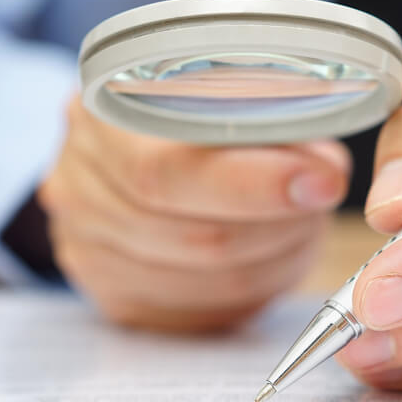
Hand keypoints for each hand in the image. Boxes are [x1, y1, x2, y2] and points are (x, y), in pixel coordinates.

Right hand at [39, 95, 349, 330]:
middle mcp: (78, 183)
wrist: (133, 147)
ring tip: (298, 225)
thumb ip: (272, 119)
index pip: (170, 170)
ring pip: (208, 282)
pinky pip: (200, 314)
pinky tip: (267, 256)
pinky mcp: (112, 296)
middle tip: (319, 205)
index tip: (323, 183)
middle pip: (196, 237)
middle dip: (279, 226)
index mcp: (102, 114)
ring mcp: (86, 247)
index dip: (254, 184)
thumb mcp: (231, 87)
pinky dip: (251, 289)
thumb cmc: (195, 111)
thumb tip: (322, 176)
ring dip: (274, 258)